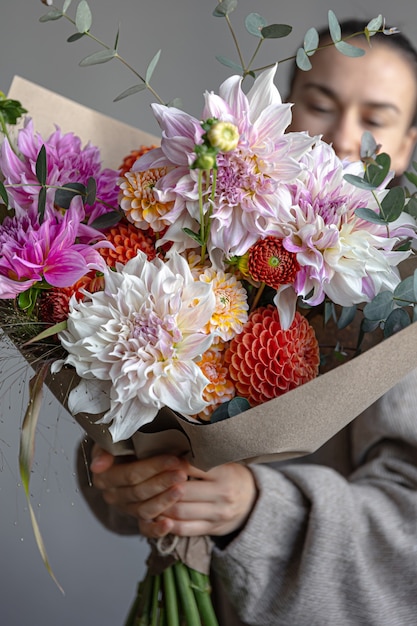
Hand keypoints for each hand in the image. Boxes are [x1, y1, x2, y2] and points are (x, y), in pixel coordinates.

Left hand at [90, 445, 256, 538]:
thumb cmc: (231, 475)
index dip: (170, 464)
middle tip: (142, 479)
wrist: (253, 502)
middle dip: (160, 486)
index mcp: (224, 473)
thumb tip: (169, 444)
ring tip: (144, 496)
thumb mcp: (223, 461)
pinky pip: (184, 529)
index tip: (154, 458)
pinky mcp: (211, 529)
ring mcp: (217, 515)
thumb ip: (201, 456)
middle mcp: (222, 494)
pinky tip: (155, 514)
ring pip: (180, 512)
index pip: (191, 468)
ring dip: (159, 505)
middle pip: (182, 492)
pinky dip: (166, 524)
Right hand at [90, 445, 188, 536]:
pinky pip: (145, 529)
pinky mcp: (137, 518)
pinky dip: (157, 529)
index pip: (130, 474)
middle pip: (140, 491)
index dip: (153, 467)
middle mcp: (113, 496)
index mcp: (105, 477)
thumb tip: (97, 466)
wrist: (124, 455)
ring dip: (165, 500)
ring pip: (145, 509)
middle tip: (182, 473)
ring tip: (182, 489)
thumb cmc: (122, 444)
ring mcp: (126, 508)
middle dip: (163, 482)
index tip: (173, 459)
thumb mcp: (110, 441)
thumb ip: (104, 450)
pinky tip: (169, 525)